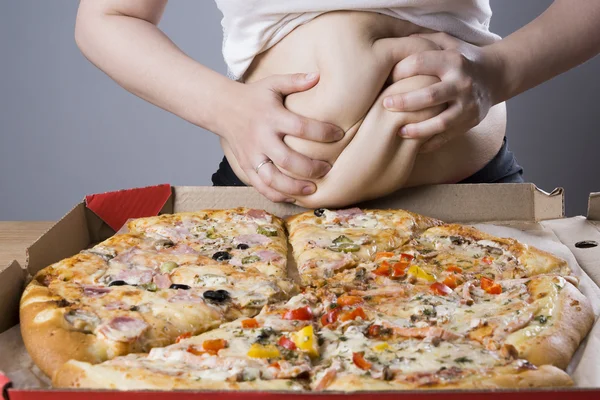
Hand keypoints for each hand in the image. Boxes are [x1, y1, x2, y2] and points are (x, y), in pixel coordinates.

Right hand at [221, 72, 343, 201]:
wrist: (221, 108)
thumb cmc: (253, 96)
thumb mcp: (272, 84)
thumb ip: (295, 80)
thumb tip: (318, 76)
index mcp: (271, 117)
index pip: (301, 127)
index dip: (323, 133)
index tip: (339, 135)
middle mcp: (261, 138)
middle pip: (288, 160)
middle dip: (311, 168)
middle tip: (328, 168)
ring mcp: (252, 155)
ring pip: (273, 179)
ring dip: (294, 187)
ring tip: (312, 189)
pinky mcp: (246, 166)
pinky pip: (261, 186)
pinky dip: (277, 194)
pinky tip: (293, 197)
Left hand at [383, 33, 501, 152]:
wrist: (496, 76)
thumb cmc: (463, 58)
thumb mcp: (448, 43)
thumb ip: (425, 40)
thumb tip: (396, 42)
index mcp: (454, 60)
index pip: (421, 63)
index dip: (400, 70)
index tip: (387, 78)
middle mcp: (462, 83)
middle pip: (430, 96)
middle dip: (404, 102)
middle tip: (385, 104)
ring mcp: (468, 105)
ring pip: (440, 122)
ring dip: (417, 129)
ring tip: (399, 131)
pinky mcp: (469, 122)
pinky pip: (446, 137)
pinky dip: (428, 143)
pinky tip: (413, 145)